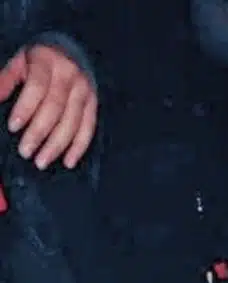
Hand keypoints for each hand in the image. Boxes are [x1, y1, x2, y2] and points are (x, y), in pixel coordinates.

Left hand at [0, 44, 96, 168]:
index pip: (37, 88)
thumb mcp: (19, 60)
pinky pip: (88, 129)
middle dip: (39, 133)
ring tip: (42, 161)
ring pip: (72, 123)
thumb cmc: (38, 58)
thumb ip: (7, 79)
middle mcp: (69, 76)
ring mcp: (84, 91)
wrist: (70, 51)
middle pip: (55, 109)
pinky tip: (68, 161)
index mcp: (47, 61)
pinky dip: (79, 147)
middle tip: (25, 152)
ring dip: (57, 145)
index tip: (13, 128)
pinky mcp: (94, 104)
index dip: (25, 109)